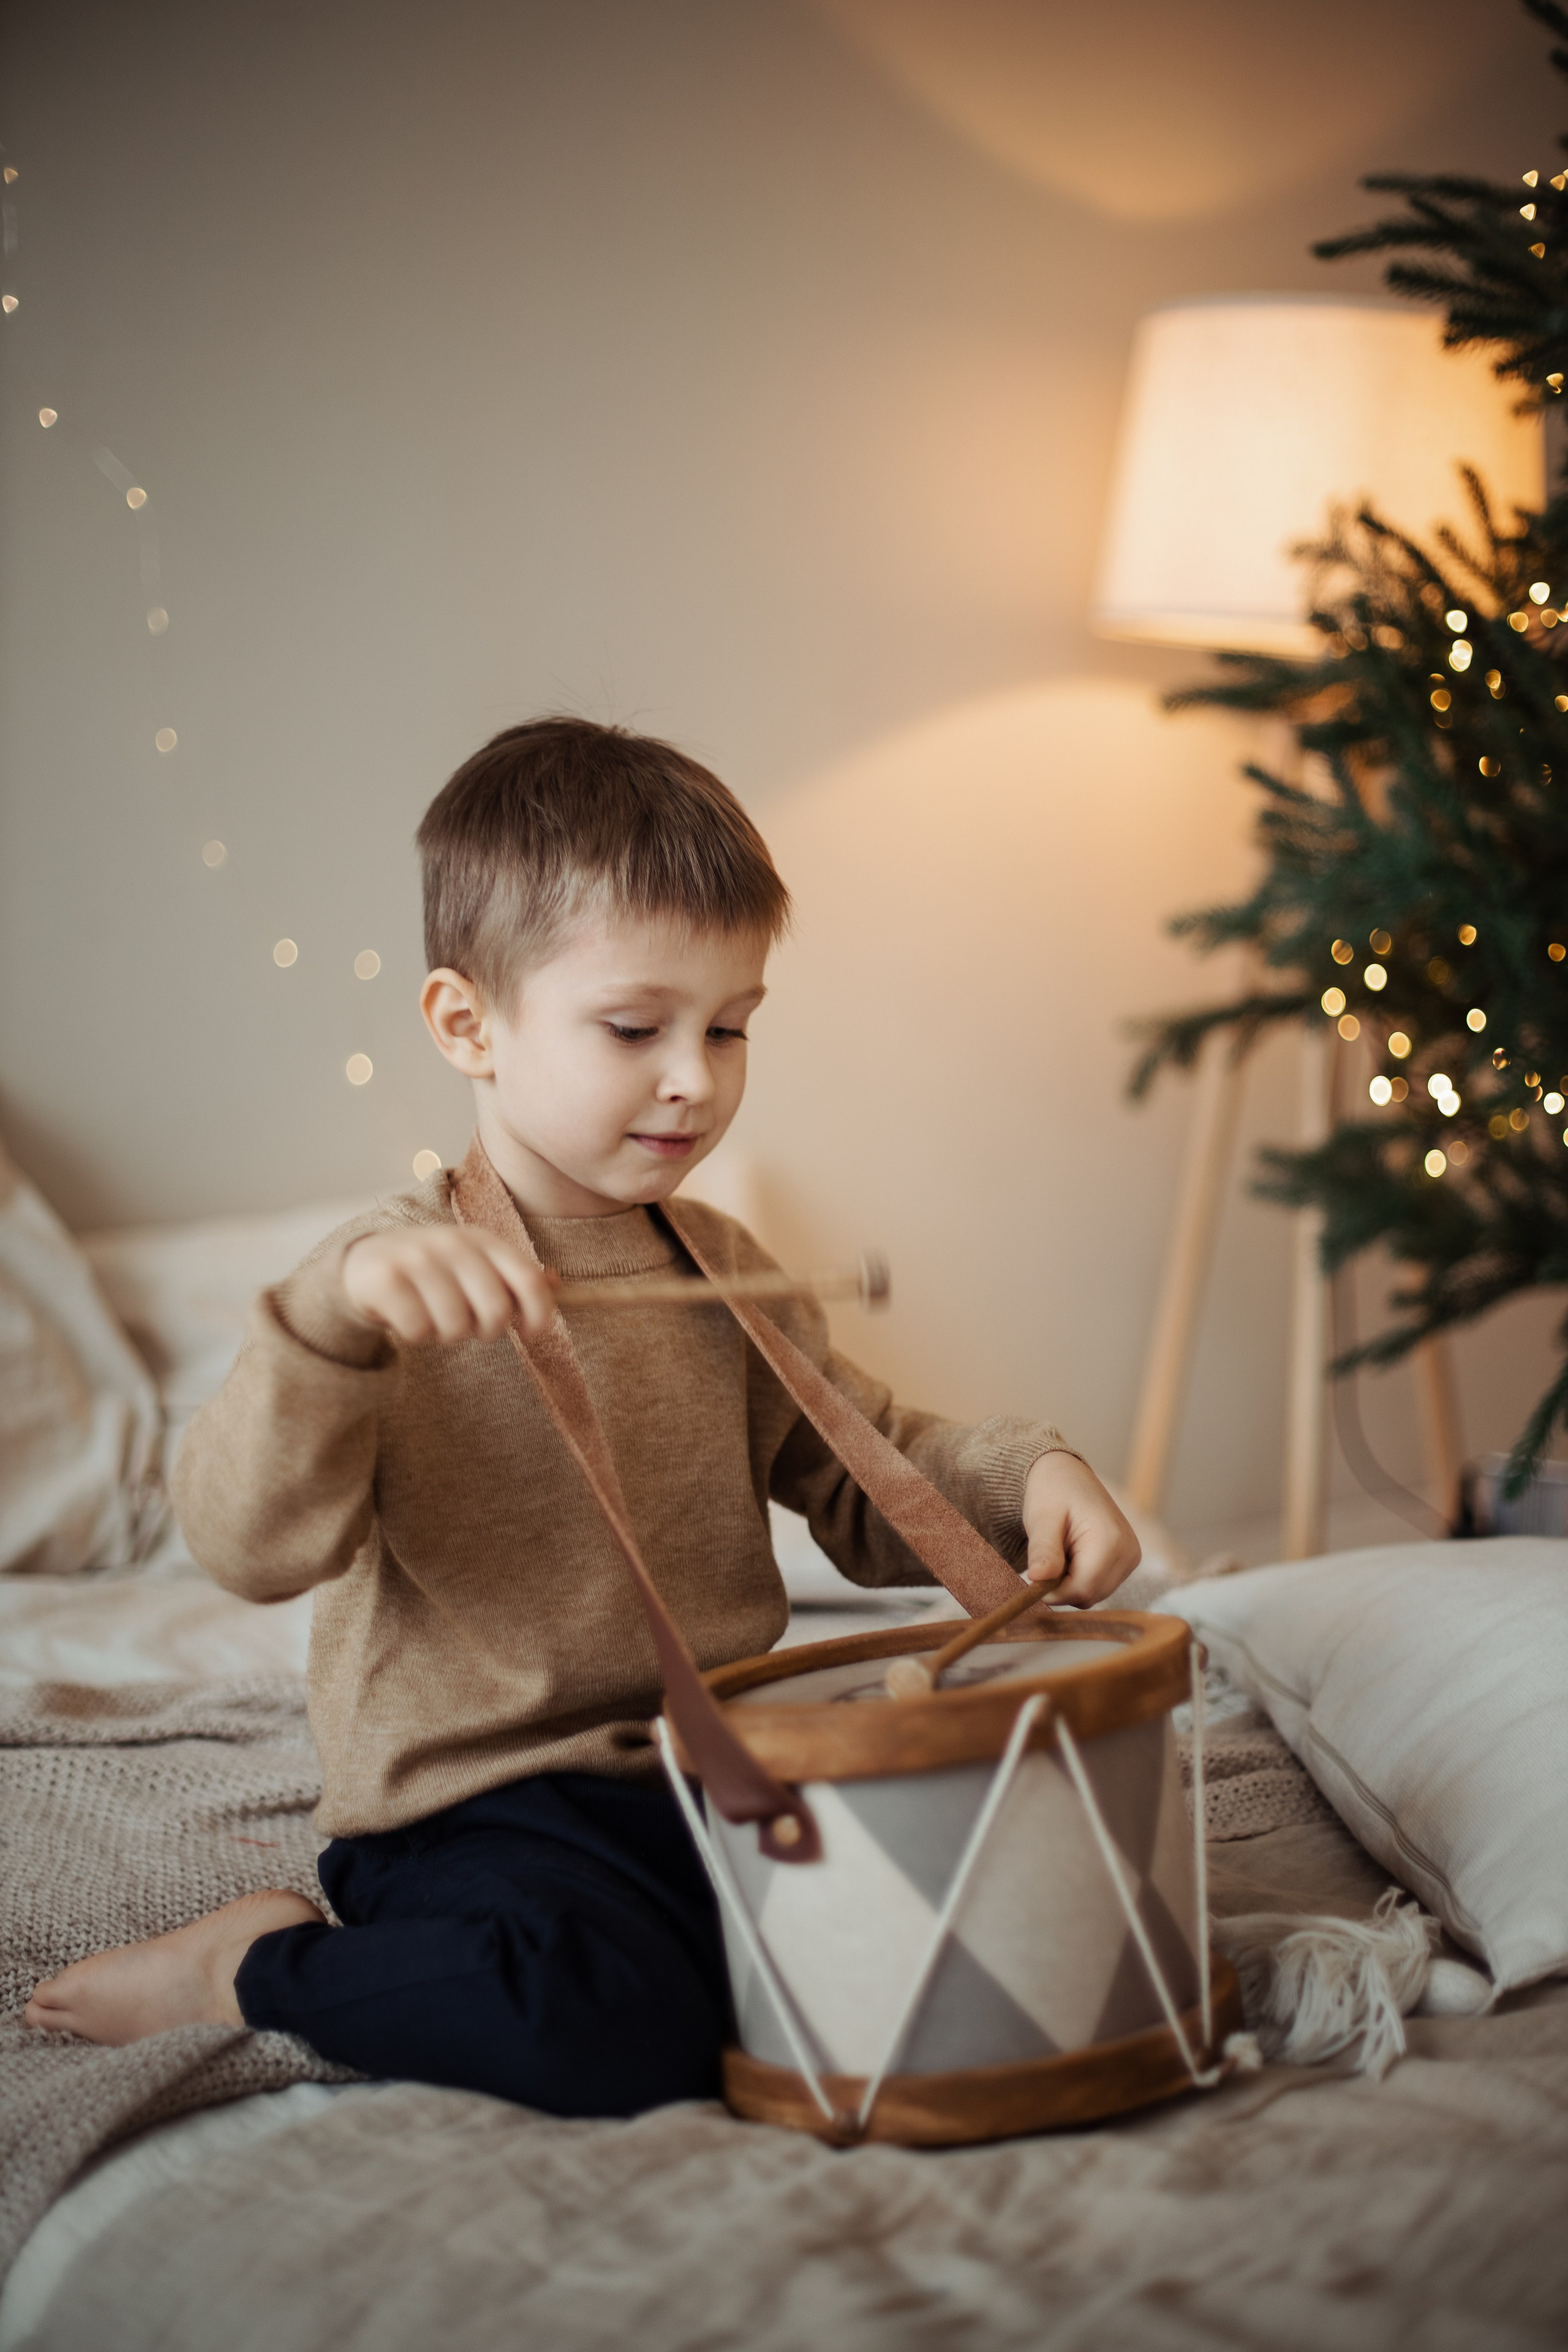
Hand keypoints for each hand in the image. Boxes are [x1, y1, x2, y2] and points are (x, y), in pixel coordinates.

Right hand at [340, 1228, 558, 1345]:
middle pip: (495, 1311)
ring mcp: (417, 1258)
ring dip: (447, 1334)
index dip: (540, 1314)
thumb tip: (556, 1283)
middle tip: (470, 1325)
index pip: (527, 1280)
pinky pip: (419, 1331)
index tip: (533, 1333)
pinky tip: (409, 1316)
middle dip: (487, 1331)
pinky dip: (417, 1334)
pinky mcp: (386, 1279)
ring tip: (435, 1316)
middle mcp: (453, 1244)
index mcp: (483, 1240)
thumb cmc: (435, 1272)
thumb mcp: (476, 1264)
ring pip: (456, 1327)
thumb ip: (514, 1276)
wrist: (368, 1263)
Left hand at [1020, 1452, 1140, 1608]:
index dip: (1054, 1591)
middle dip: (1062, 1586)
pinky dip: (1080, 1578)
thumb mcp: (1041, 1518)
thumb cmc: (1052, 1492)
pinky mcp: (1127, 1561)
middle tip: (1046, 1558)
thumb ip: (1043, 1550)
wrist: (1067, 1475)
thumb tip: (1037, 1579)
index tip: (1034, 1576)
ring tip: (1059, 1553)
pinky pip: (1100, 1586)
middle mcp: (1129, 1552)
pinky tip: (1071, 1556)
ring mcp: (1131, 1558)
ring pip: (1094, 1594)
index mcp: (1111, 1539)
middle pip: (1090, 1595)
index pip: (1083, 1589)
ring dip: (1070, 1583)